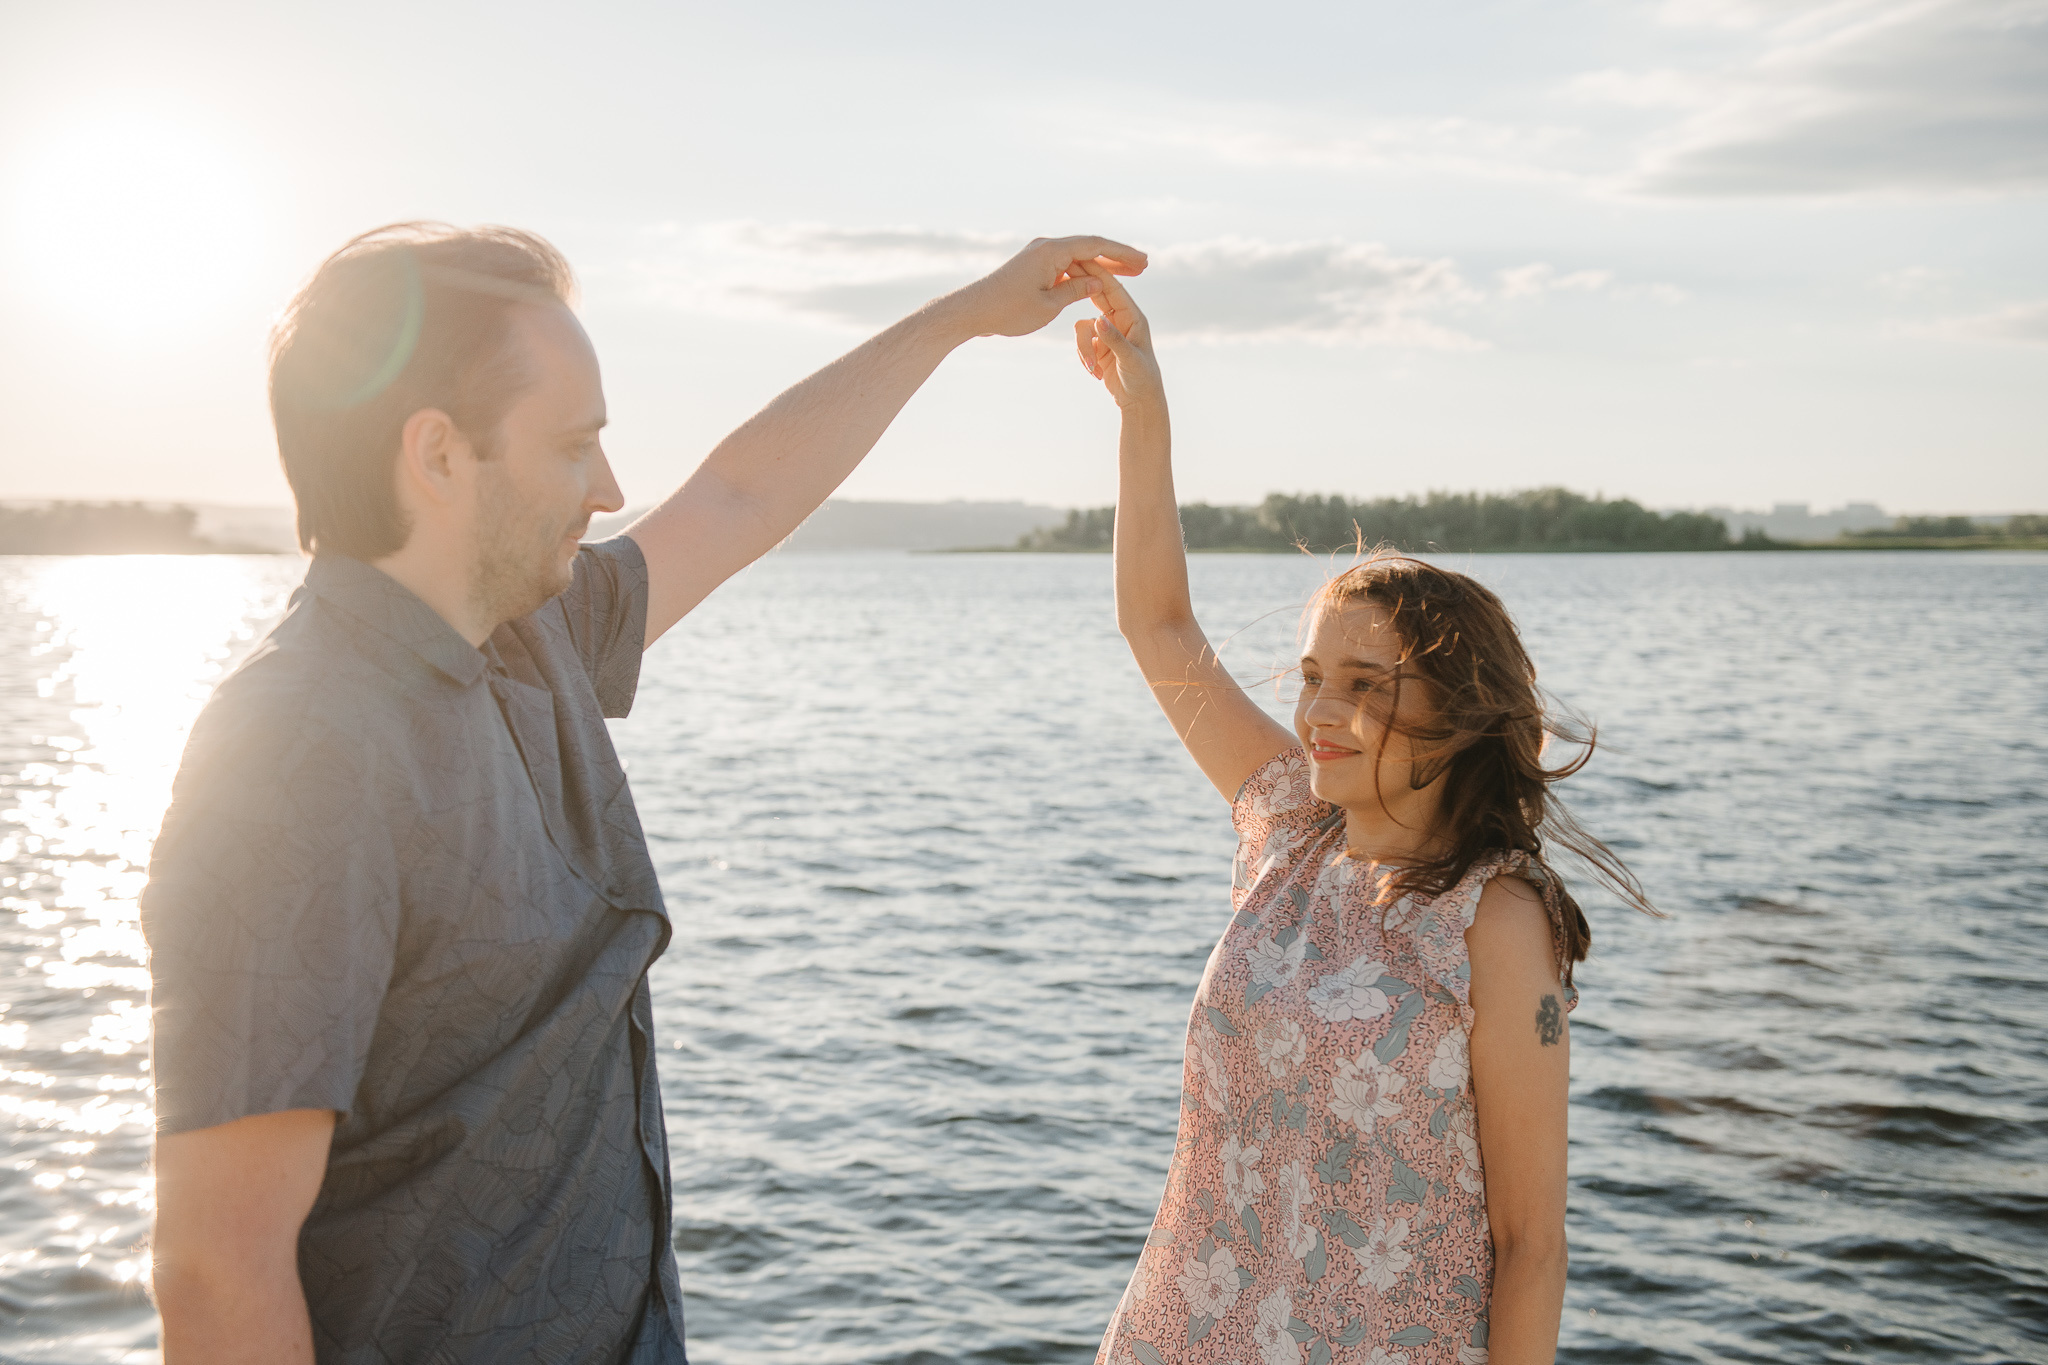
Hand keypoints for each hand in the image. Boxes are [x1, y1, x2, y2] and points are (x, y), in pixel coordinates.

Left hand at [944, 235, 1146, 338]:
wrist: (973, 311)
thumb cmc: (1008, 310)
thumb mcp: (1048, 305)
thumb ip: (1076, 290)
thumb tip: (1099, 281)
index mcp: (1052, 251)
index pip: (1095, 246)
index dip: (1122, 254)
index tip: (1143, 262)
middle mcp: (1046, 246)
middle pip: (1090, 247)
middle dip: (1117, 257)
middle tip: (1143, 266)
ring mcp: (1039, 254)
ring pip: (1079, 256)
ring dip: (1102, 265)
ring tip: (1129, 273)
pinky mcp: (1034, 265)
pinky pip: (1066, 264)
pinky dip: (1085, 271)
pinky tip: (1099, 280)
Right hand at [1073, 261, 1162, 409]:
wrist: (1138, 401)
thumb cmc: (1142, 379)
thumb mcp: (1129, 360)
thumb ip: (1113, 340)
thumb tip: (1097, 320)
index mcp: (1133, 317)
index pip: (1112, 289)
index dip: (1096, 273)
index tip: (1080, 257)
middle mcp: (1120, 320)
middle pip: (1095, 297)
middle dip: (1081, 291)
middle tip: (1062, 277)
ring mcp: (1106, 333)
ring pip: (1082, 328)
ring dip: (1082, 348)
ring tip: (1091, 369)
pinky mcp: (1097, 347)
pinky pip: (1080, 343)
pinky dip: (1083, 357)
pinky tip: (1094, 374)